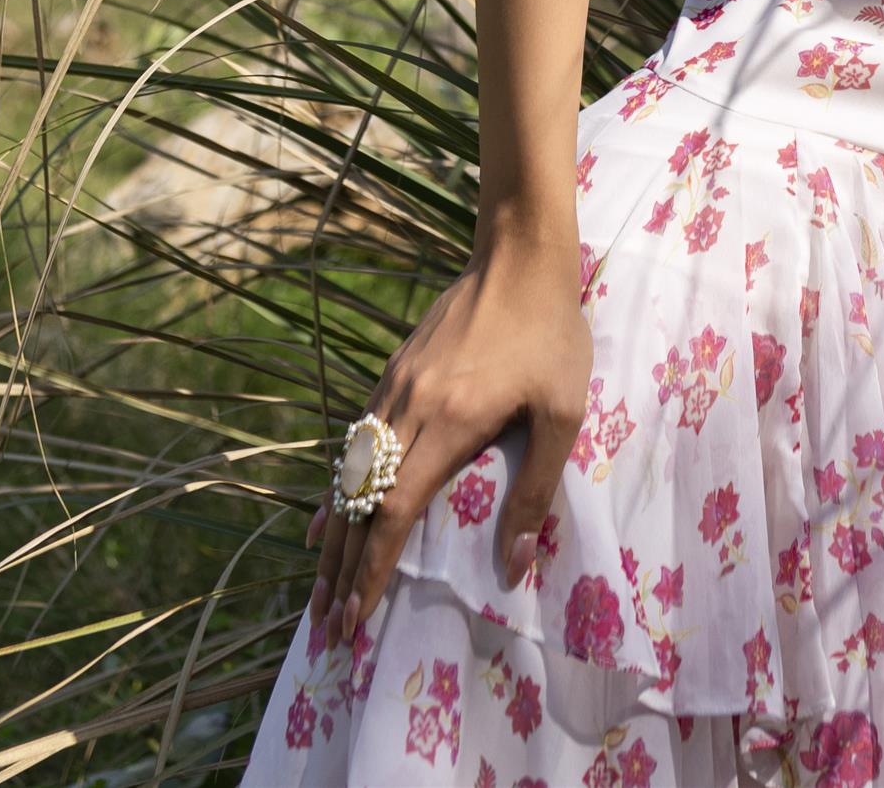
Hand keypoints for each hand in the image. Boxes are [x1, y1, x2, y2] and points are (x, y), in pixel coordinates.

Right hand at [304, 226, 590, 648]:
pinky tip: (326, 517)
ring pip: (349, 473)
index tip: (358, 619)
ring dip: (333, 537)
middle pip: (359, 503)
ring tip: (321, 591)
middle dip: (340, 572)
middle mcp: (408, 407)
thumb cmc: (551, 334)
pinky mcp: (394, 372)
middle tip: (326, 629)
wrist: (520, 255)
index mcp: (448, 421)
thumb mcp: (562, 414)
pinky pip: (355, 440)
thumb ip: (537, 490)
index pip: (393, 512)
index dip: (372, 571)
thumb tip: (516, 565)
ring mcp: (394, 387)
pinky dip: (337, 487)